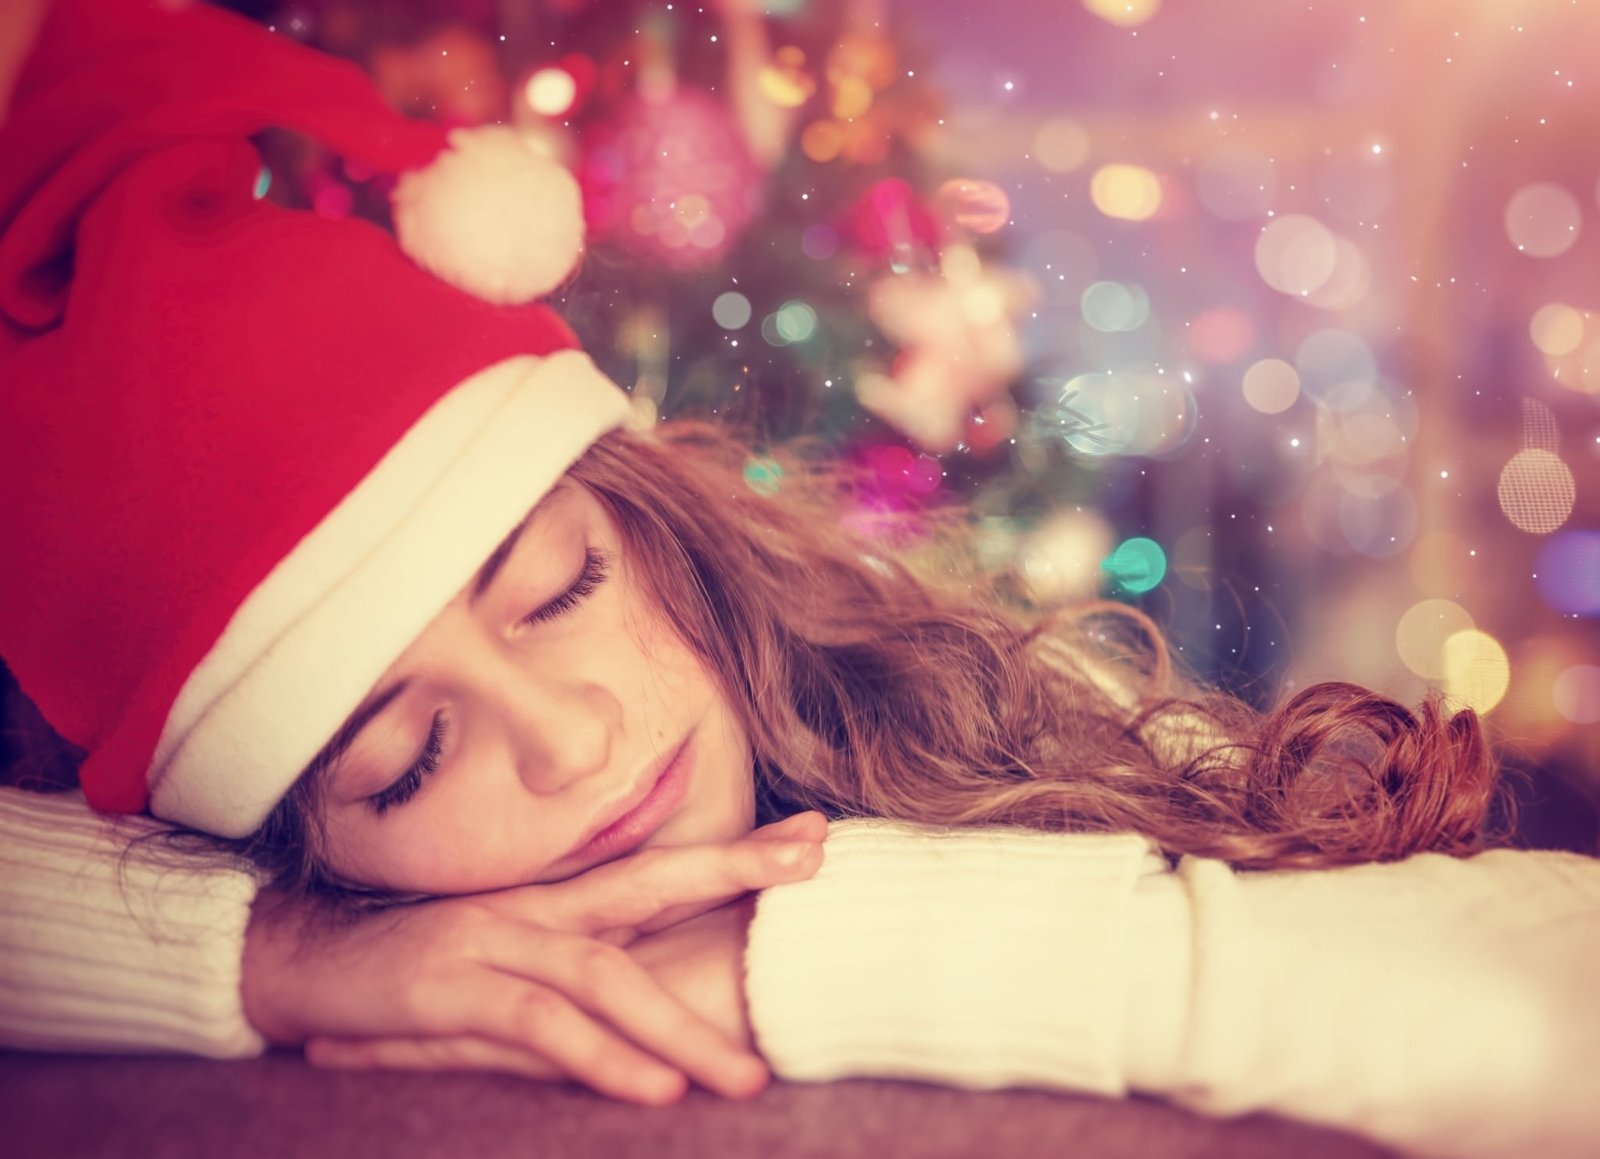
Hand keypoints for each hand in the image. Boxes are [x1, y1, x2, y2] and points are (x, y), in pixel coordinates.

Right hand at [241, 812, 825, 1104]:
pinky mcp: (451, 992)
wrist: (299, 964)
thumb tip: (651, 1000)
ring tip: (749, 1080)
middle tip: (816, 862)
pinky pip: (539, 1026)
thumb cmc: (416, 967)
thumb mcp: (505, 958)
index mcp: (552, 901)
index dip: (735, 852)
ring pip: (604, 976)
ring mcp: (491, 943)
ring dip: (679, 1027)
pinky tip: (652, 1091)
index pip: (657, 868)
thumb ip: (575, 967)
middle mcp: (533, 910)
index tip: (815, 836)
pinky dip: (598, 1058)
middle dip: (733, 870)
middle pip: (647, 884)